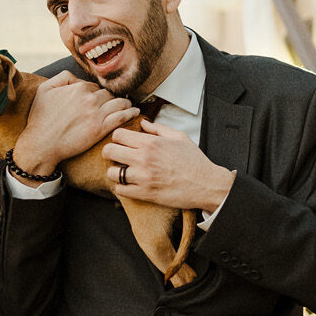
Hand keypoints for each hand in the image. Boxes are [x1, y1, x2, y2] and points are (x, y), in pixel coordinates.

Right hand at [14, 71, 138, 176]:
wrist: (41, 144)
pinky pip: (121, 117)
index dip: (96, 93)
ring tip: (129, 105)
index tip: (98, 100)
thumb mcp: (44, 90)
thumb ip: (62, 78)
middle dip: (111, 98)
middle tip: (115, 103)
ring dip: (125, 103)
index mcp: (79, 88)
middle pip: (108, 94)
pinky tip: (135, 112)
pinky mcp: (101, 129)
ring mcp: (97, 114)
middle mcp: (90, 98)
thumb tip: (77, 78)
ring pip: (118, 103)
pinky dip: (130, 113)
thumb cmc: (40, 119)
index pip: (95, 87)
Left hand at [103, 119, 235, 210]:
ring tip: (123, 171)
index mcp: (151, 143)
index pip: (118, 135)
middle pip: (109, 151)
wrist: (206, 184)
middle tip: (118, 156)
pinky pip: (120, 190)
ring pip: (112, 173)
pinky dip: (121, 187)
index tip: (122, 142)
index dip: (117, 137)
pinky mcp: (145, 193)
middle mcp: (144, 159)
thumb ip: (158, 128)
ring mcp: (143, 177)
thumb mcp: (179, 137)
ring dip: (115, 172)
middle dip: (110, 152)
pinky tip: (129, 184)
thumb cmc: (194, 161)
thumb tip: (143, 122)